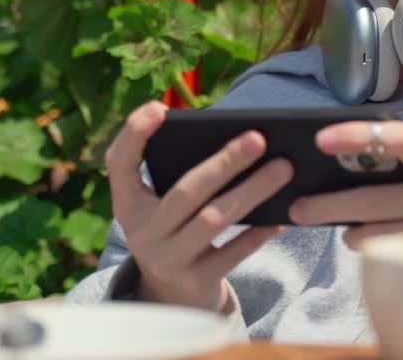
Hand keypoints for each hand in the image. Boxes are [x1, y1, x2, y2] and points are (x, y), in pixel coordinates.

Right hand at [105, 101, 292, 312]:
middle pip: (185, 191)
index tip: (158, 107)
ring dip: (251, 191)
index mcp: (129, 204)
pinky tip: (281, 215)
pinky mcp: (195, 283)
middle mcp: (142, 232)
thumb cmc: (176, 229)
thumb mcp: (163, 206)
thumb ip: (182, 175)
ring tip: (283, 169)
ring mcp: (167, 259)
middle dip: (224, 162)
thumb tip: (239, 141)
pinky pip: (233, 253)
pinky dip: (258, 232)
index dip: (135, 135)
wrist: (172, 296)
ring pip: (214, 219)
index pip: (119, 164)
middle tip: (258, 138)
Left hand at [287, 121, 402, 248]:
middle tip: (299, 207)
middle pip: (375, 200)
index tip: (321, 138)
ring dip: (352, 234)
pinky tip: (370, 246)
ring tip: (345, 230)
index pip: (398, 138)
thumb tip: (344, 167)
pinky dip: (375, 252)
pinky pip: (395, 258)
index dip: (357, 135)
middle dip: (329, 205)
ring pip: (379, 236)